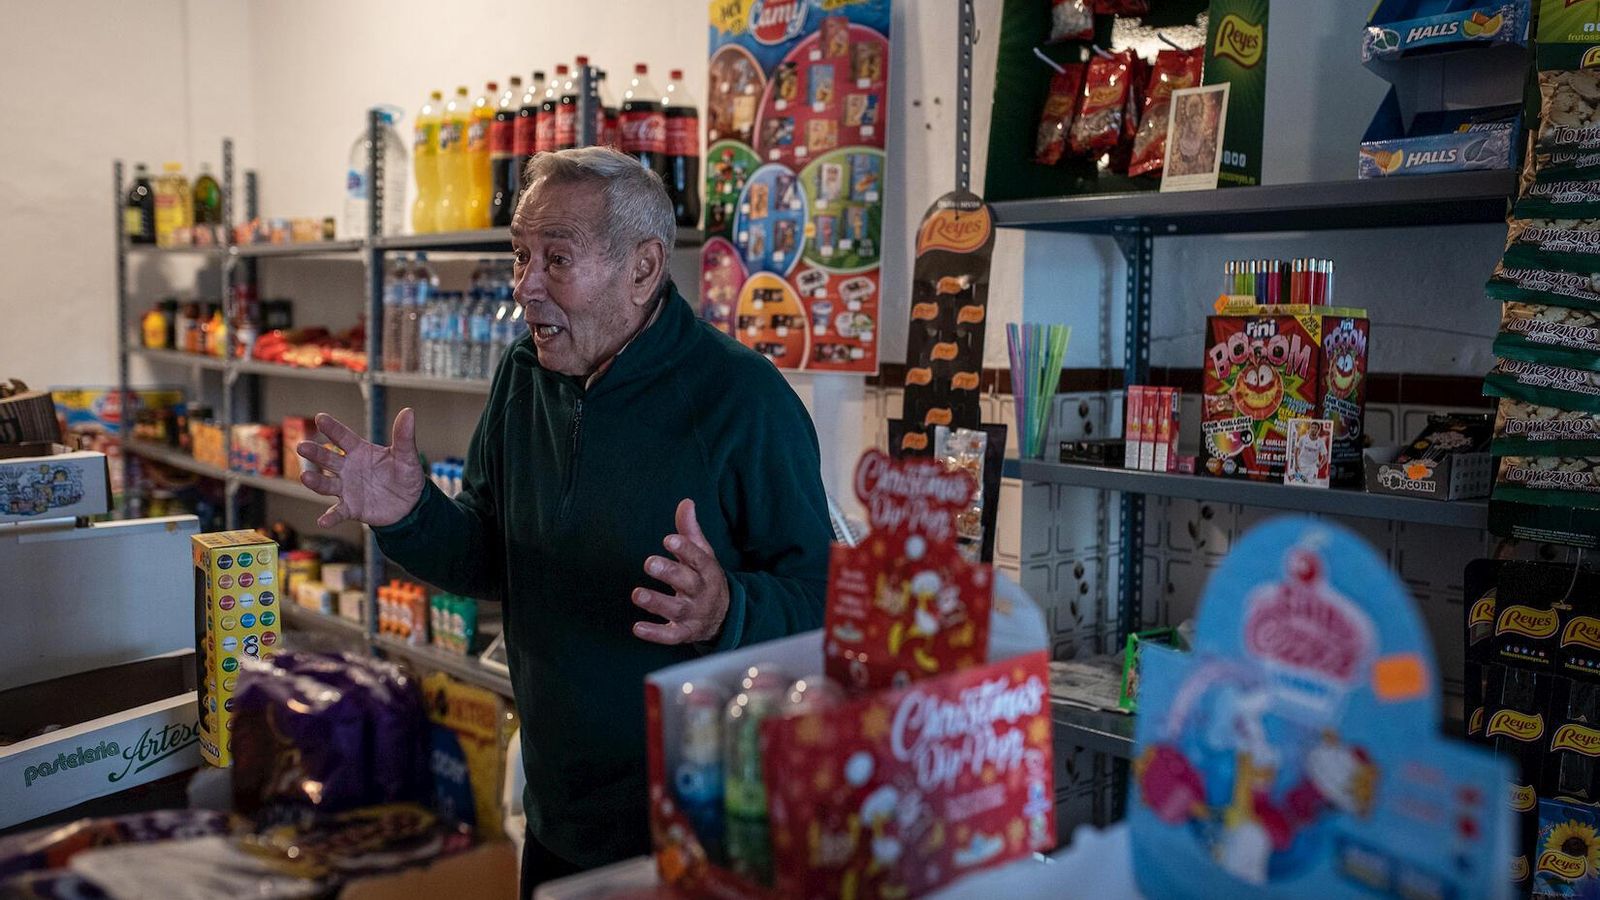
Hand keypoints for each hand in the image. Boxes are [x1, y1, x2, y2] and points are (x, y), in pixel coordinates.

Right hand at [297, 409, 424, 528]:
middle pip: (328, 459)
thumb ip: (404, 436)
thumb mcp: (407, 456)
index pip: (343, 437)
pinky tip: (323, 521)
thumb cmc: (405, 475)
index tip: (320, 418)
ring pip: (326, 484)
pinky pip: (338, 512)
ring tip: (305, 477)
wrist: (410, 504)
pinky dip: (330, 517)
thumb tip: (408, 412)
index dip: (332, 428)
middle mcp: (348, 468)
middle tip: (302, 447)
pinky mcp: (351, 508)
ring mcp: (347, 488)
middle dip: (315, 453)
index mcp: (360, 452)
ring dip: (315, 482)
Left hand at [633, 499, 729, 644]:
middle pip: (687, 583)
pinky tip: (637, 628)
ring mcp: (693, 614)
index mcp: (708, 571)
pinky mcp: (684, 633)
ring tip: (637, 594)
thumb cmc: (706, 578)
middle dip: (669, 573)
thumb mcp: (703, 554)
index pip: (698, 559)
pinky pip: (671, 636)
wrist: (724, 616)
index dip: (685, 549)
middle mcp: (701, 593)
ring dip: (656, 603)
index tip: (668, 539)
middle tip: (649, 562)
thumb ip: (690, 531)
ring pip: (676, 610)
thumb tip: (686, 502)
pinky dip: (655, 634)